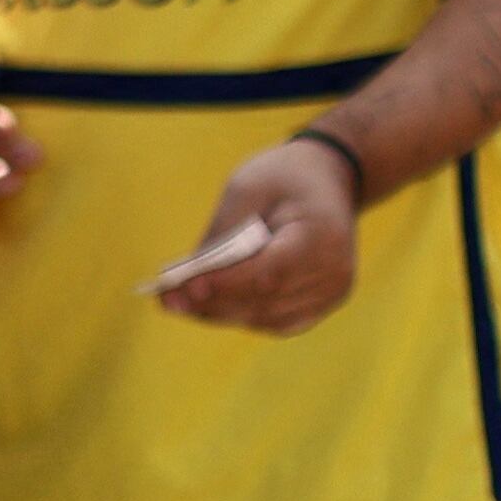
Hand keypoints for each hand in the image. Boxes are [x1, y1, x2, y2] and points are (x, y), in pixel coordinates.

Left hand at [159, 137, 365, 333]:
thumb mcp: (249, 187)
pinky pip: (275, 321)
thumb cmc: (284, 178)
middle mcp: (334, 274)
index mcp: (323, 238)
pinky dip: (239, 315)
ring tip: (175, 302)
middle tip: (165, 299)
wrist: (330, 180)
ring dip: (219, 313)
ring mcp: (331, 294)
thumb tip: (190, 275)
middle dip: (212, 301)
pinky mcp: (321, 304)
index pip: (270, 271)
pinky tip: (204, 307)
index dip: (226, 282)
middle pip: (265, 300)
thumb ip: (223, 231)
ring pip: (266, 317)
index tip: (185, 285)